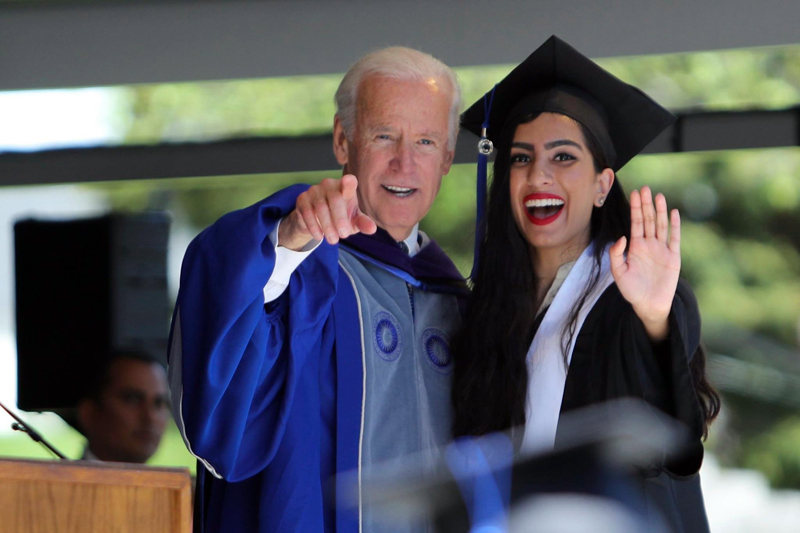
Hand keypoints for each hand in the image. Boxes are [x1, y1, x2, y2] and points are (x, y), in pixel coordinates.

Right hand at [279, 174, 376, 249]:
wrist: (316, 222)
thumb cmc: (340, 218)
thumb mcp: (353, 222)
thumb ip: (362, 223)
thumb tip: (372, 229)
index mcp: (345, 187)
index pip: (349, 182)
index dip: (348, 182)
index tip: (348, 181)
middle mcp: (330, 185)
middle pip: (335, 199)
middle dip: (340, 219)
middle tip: (343, 235)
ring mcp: (315, 190)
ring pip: (321, 207)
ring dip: (328, 226)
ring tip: (333, 240)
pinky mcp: (302, 198)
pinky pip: (308, 212)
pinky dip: (314, 226)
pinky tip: (319, 236)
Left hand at [609, 186, 680, 340]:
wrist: (648, 305)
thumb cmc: (631, 290)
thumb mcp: (618, 272)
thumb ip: (617, 254)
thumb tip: (622, 237)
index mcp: (636, 247)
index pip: (636, 223)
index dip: (636, 208)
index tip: (634, 193)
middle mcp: (649, 245)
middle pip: (648, 220)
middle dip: (646, 205)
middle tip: (645, 188)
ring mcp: (662, 250)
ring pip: (661, 226)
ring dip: (660, 211)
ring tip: (658, 196)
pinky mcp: (673, 258)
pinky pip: (674, 239)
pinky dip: (674, 226)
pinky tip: (673, 213)